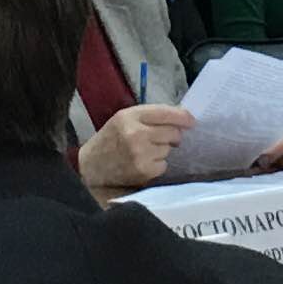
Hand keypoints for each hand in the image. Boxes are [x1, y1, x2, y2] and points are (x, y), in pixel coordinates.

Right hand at [78, 104, 192, 195]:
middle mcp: (136, 133)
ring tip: (144, 151)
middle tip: (160, 139)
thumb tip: (183, 119)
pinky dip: (157, 164)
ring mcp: (140, 154)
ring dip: (162, 150)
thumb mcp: (124, 119)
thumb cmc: (110, 139)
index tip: (191, 121)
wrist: (90, 167)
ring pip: (168, 149)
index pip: (165, 113)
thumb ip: (149, 116)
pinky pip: (164, 164)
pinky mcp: (144, 171)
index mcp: (130, 116)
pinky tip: (143, 163)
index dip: (182, 117)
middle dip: (172, 135)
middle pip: (172, 132)